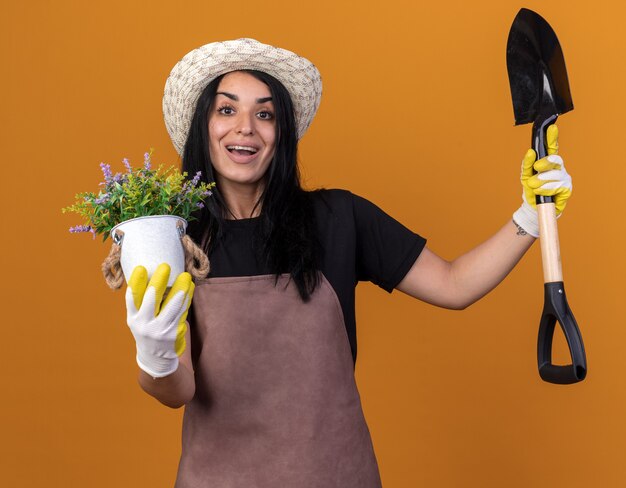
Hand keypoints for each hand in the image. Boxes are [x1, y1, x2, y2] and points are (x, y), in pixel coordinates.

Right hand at [125, 263, 193, 377]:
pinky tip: (190, 287)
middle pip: (151, 300)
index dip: (136, 282)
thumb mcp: (139, 319)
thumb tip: (155, 274)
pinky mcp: (173, 334)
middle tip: (166, 266)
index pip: (132, 298)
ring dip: (179, 289)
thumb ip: (143, 302)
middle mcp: (143, 324)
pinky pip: (181, 313)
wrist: (155, 358)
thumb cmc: (148, 330)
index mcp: (133, 318)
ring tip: (185, 276)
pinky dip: (186, 298)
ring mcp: (159, 330)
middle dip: (159, 282)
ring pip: (171, 306)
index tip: (141, 268)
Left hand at [513, 124, 572, 236]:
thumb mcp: (525, 176)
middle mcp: (558, 168)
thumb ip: (526, 164)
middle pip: (555, 159)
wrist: (533, 207)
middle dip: (545, 163)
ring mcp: (564, 178)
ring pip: (555, 175)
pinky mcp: (567, 189)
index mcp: (548, 162)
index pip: (552, 148)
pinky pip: (557, 186)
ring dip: (542, 180)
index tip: (552, 128)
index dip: (552, 138)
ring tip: (534, 186)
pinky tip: (541, 192)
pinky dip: (546, 189)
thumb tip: (530, 152)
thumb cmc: (531, 189)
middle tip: (536, 168)